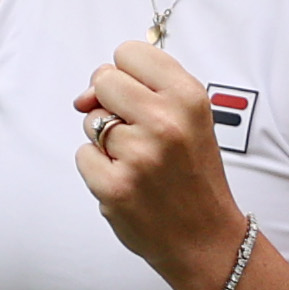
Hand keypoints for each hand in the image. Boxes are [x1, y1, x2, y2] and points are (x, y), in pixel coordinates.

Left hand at [74, 39, 248, 289]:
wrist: (206, 238)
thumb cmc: (192, 173)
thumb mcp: (187, 120)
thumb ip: (141, 91)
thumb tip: (83, 95)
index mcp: (189, 97)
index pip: (129, 52)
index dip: (127, 74)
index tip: (141, 95)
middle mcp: (166, 121)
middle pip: (102, 79)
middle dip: (111, 103)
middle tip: (139, 132)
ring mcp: (138, 155)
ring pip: (90, 120)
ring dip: (106, 140)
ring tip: (140, 161)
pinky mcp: (114, 186)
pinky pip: (83, 155)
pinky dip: (98, 168)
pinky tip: (129, 182)